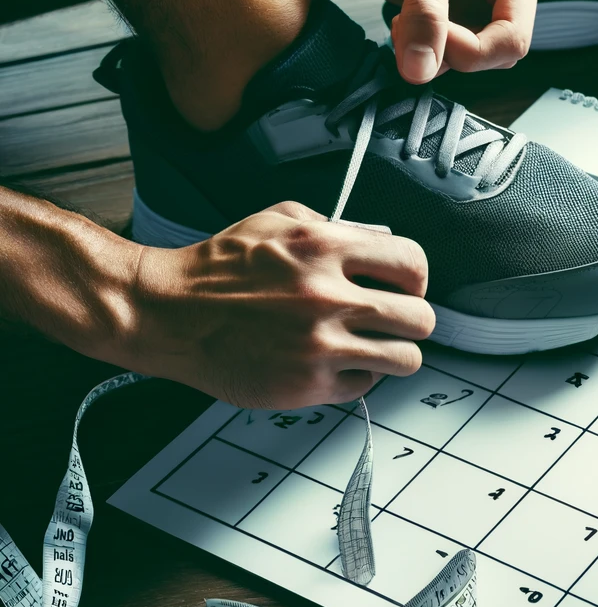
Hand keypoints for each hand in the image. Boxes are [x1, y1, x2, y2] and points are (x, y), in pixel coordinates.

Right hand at [128, 202, 434, 408]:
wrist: (167, 313)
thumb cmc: (218, 269)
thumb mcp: (276, 221)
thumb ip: (333, 228)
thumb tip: (378, 244)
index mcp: (324, 247)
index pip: (413, 264)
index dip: (415, 278)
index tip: (406, 287)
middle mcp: (328, 296)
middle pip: (421, 320)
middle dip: (411, 320)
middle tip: (393, 322)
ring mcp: (319, 345)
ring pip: (405, 360)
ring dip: (393, 354)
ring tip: (371, 346)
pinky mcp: (306, 385)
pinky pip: (364, 386)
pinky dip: (355, 376)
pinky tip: (333, 363)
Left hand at [334, 0, 543, 83]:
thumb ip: (424, 16)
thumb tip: (421, 71)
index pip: (513, 38)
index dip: (472, 50)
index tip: (429, 35)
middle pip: (496, 55)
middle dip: (451, 52)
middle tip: (410, 27)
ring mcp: (481, 7)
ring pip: (472, 60)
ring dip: (434, 54)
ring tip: (403, 22)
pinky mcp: (456, 18)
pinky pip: (450, 56)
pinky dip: (424, 51)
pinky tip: (404, 24)